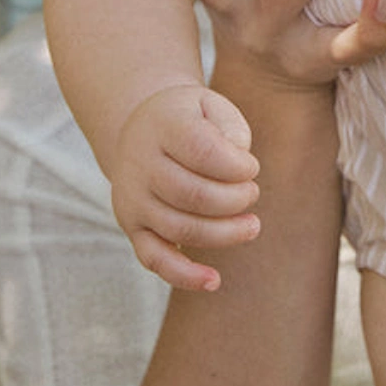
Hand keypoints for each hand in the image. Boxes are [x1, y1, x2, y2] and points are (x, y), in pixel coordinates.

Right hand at [110, 84, 260, 292]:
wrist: (142, 130)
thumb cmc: (190, 119)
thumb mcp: (211, 105)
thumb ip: (230, 128)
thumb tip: (239, 165)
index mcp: (164, 126)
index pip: (203, 151)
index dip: (237, 166)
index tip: (251, 167)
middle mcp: (141, 164)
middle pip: (193, 195)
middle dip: (235, 200)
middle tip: (252, 193)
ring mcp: (133, 199)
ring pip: (180, 229)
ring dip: (224, 234)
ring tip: (251, 225)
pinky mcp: (132, 227)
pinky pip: (154, 259)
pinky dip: (184, 275)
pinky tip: (213, 281)